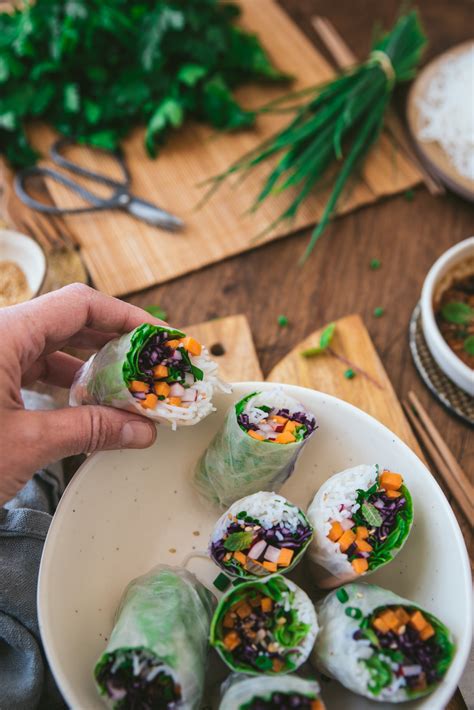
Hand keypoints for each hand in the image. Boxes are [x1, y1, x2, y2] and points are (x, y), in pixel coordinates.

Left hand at [0, 283, 162, 504]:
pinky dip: (63, 384)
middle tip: (150, 366)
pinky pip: (31, 368)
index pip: (79, 303)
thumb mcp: (26, 444)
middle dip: (113, 344)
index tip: (158, 336)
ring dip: (90, 368)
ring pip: (51, 347)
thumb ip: (90, 431)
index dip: (125, 315)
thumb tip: (142, 432)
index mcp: (4, 334)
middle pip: (68, 322)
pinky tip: (86, 405)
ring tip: (126, 391)